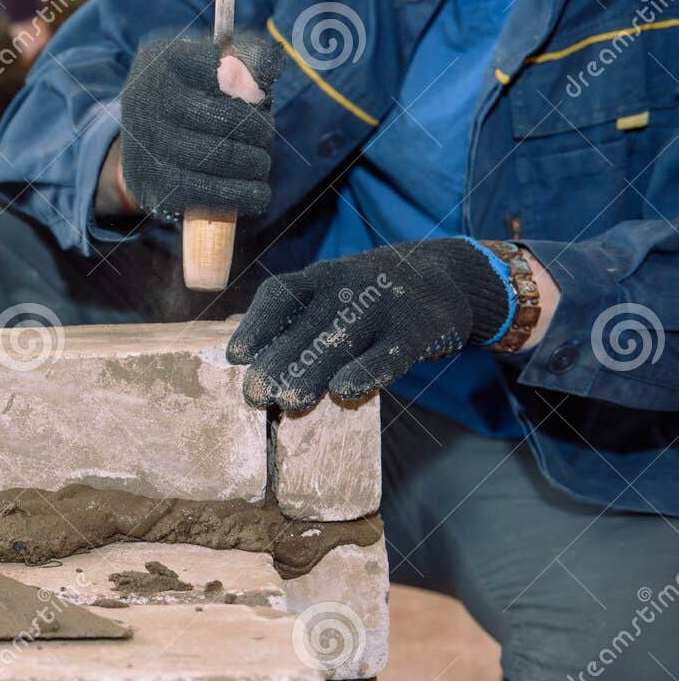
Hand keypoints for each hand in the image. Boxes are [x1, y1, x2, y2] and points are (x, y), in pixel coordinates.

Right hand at [118, 33, 285, 219]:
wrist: (139, 141)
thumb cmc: (186, 93)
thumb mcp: (206, 61)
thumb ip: (244, 56)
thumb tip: (273, 66)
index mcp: (163, 61)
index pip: (219, 67)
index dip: (250, 82)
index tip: (262, 93)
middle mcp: (149, 100)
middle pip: (224, 117)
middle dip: (257, 128)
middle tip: (264, 132)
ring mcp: (150, 145)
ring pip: (221, 156)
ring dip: (254, 162)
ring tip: (260, 162)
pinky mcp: (156, 184)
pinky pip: (208, 192)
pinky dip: (241, 194)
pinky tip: (258, 193)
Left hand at [227, 239, 513, 410]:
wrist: (444, 278)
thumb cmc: (367, 299)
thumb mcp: (332, 295)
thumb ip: (298, 323)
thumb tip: (250, 366)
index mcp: (321, 277)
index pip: (280, 296)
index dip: (256, 325)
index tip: (237, 357)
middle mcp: (349, 286)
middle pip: (306, 327)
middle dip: (277, 363)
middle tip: (255, 396)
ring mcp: (383, 307)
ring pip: (340, 342)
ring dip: (310, 374)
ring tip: (289, 402)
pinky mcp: (415, 331)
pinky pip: (387, 353)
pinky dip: (365, 371)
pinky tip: (343, 391)